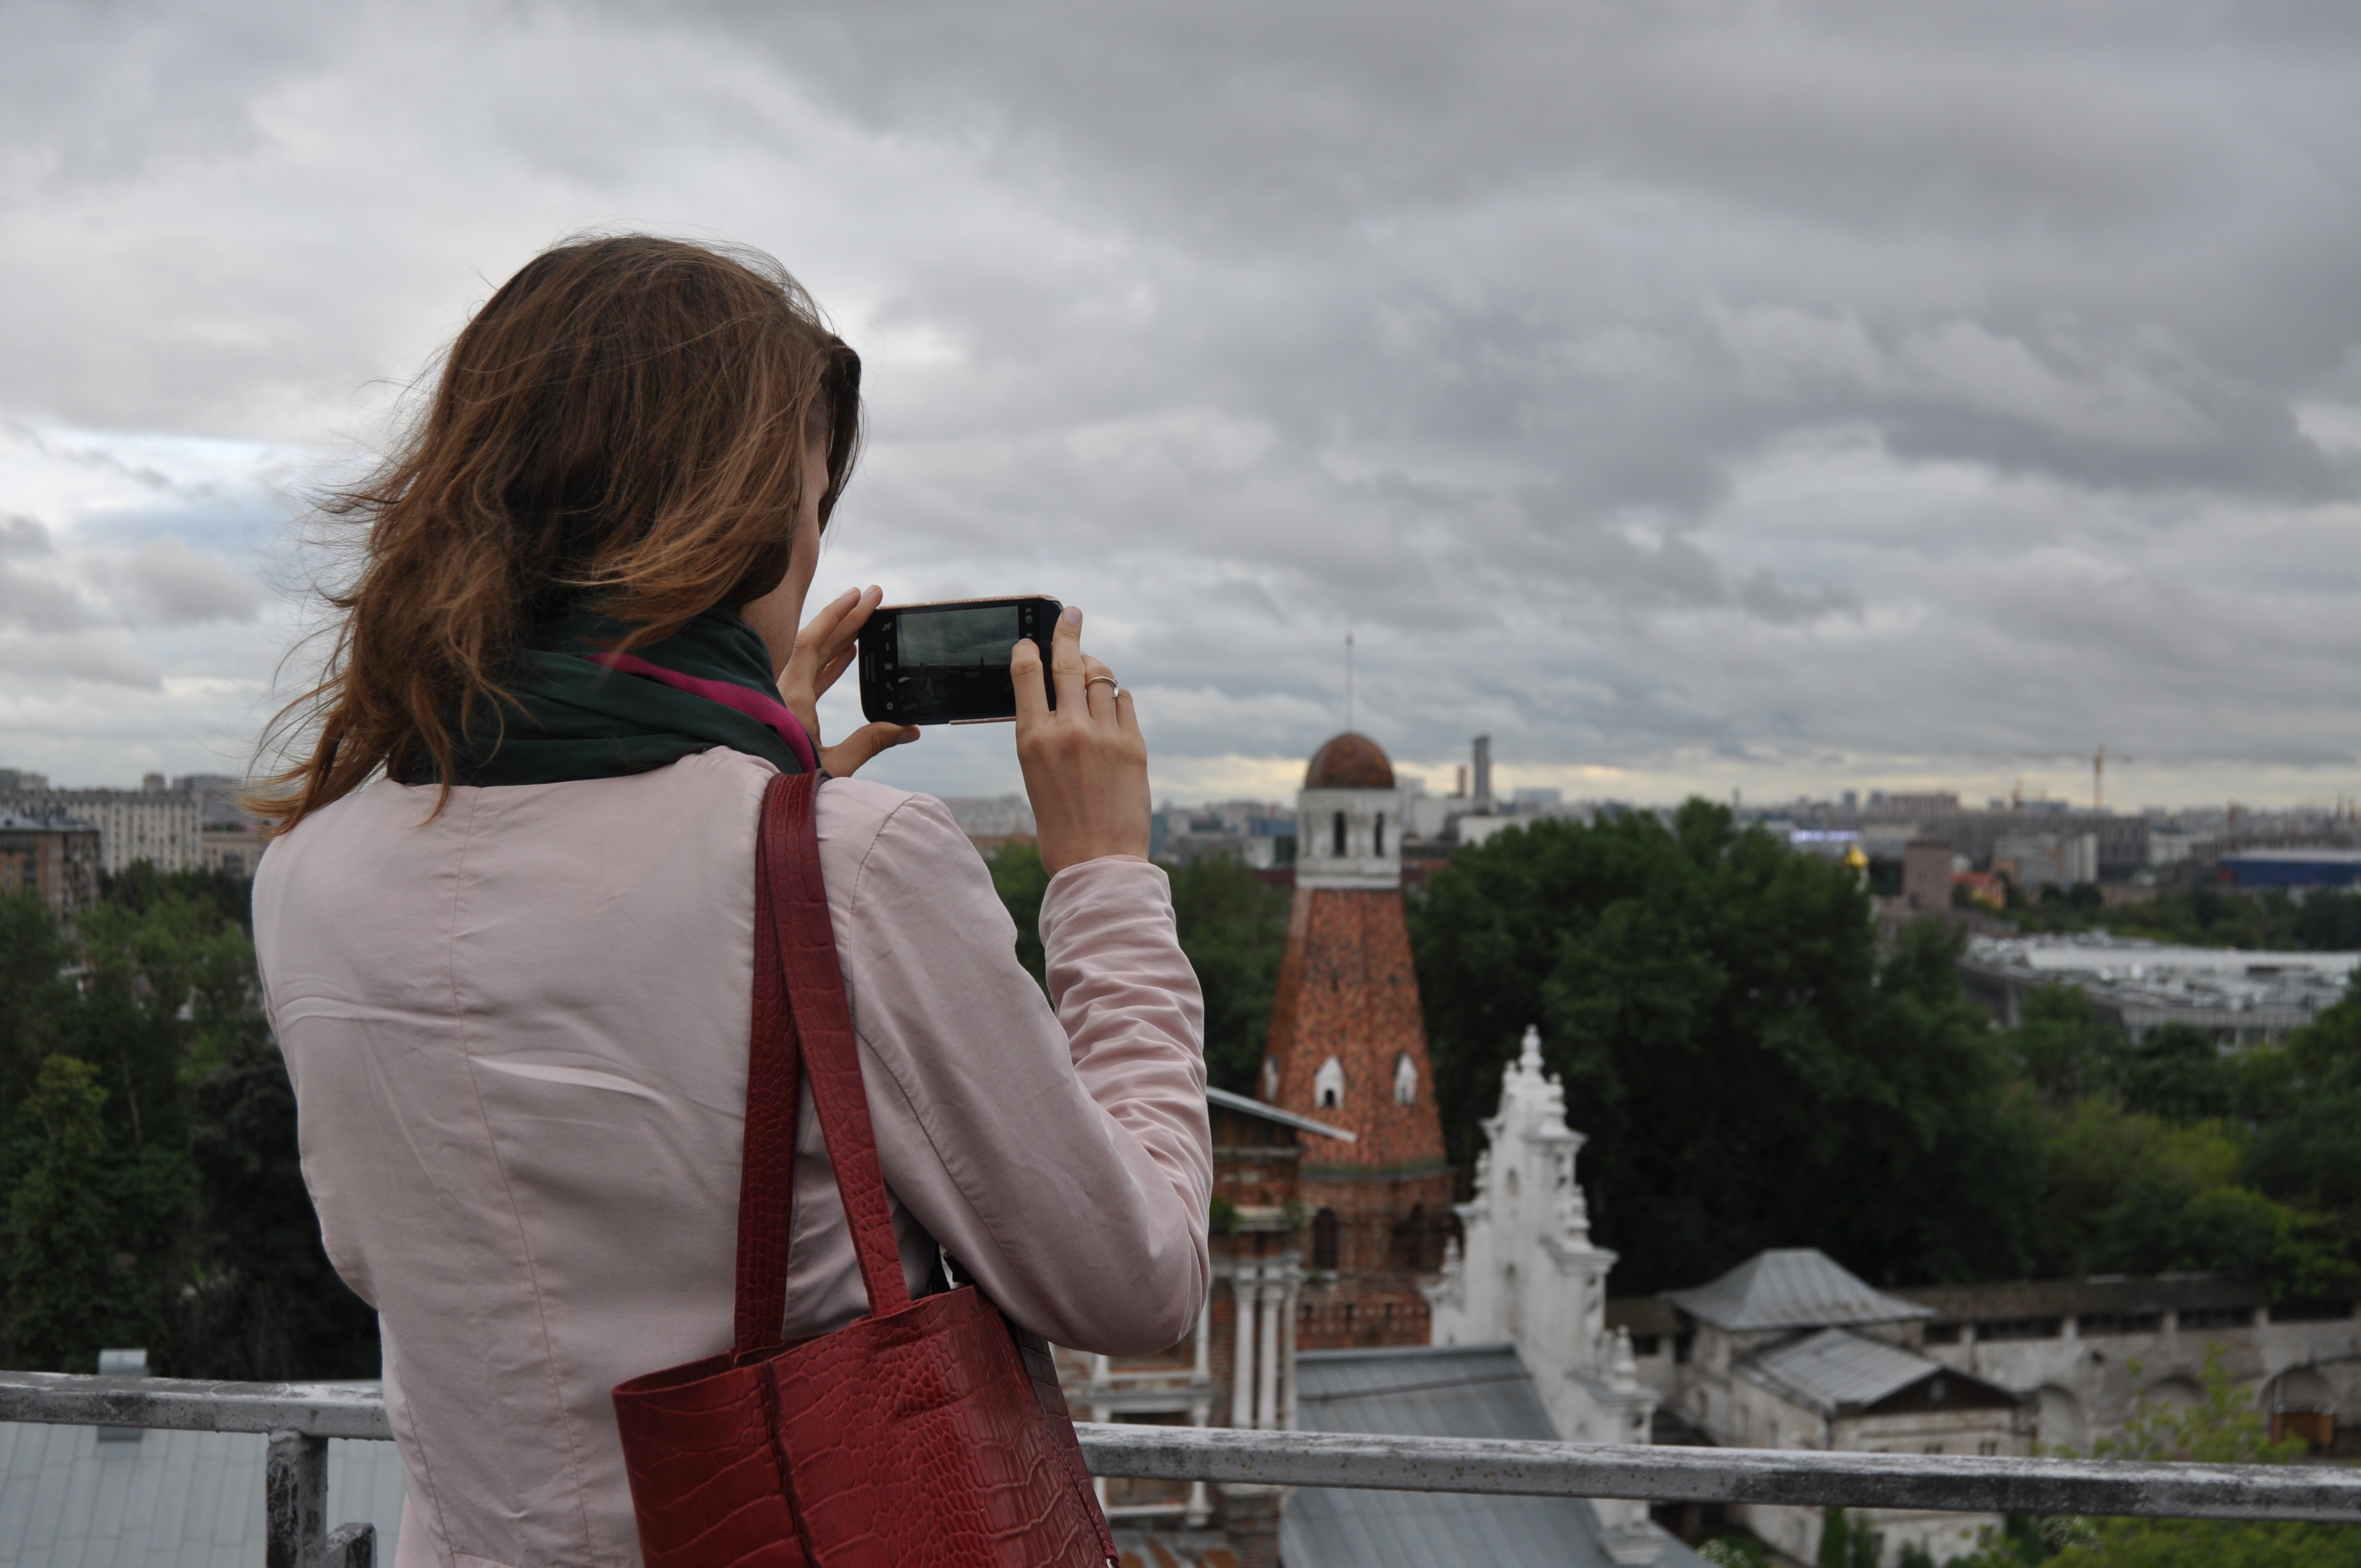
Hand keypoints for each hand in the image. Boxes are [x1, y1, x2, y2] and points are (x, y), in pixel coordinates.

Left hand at [779, 585, 918, 776]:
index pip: (813, 643)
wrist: (756, 804)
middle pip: (814, 643)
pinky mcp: (785, 711)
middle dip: (846, 618)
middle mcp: (782, 693)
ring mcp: (782, 700)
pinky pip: (809, 677)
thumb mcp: (835, 766)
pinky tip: (848, 654)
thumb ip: (870, 744)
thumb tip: (908, 730)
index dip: (837, 615)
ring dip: (839, 638)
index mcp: (792, 699)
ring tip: (864, 621)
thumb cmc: (788, 785)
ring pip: (811, 659)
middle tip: (872, 596)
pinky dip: (829, 662)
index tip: (860, 596)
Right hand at [1013, 606, 1150, 874]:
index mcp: (1032, 739)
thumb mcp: (1035, 775)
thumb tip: (1058, 700)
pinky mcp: (1134, 744)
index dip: (1028, 649)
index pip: (1026, 674)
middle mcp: (1067, 729)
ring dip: (1095, 668)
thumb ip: (1045, 735)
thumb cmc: (1061, 827)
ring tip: (1092, 669)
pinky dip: (1117, 696)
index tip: (1030, 641)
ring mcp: (1104, 734)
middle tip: (1071, 614)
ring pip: (1101, 678)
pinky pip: (1125, 701)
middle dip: (1068, 631)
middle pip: (1068, 661)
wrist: (1098, 863)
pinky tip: (1113, 702)